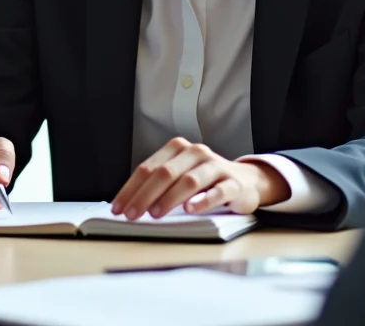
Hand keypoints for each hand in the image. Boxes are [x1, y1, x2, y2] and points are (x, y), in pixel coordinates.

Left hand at [109, 137, 289, 219]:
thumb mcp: (179, 177)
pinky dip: (203, 200)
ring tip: (155, 214)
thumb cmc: (205, 181)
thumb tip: (128, 204)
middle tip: (132, 215)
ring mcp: (216, 166)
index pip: (148, 168)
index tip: (118, 208)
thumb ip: (158, 185)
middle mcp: (195, 153)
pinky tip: (190, 209)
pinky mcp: (234, 183)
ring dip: (169, 198)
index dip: (130, 189)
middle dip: (144, 195)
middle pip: (165, 173)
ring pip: (188, 180)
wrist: (246, 181)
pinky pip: (217, 191)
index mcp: (177, 149)